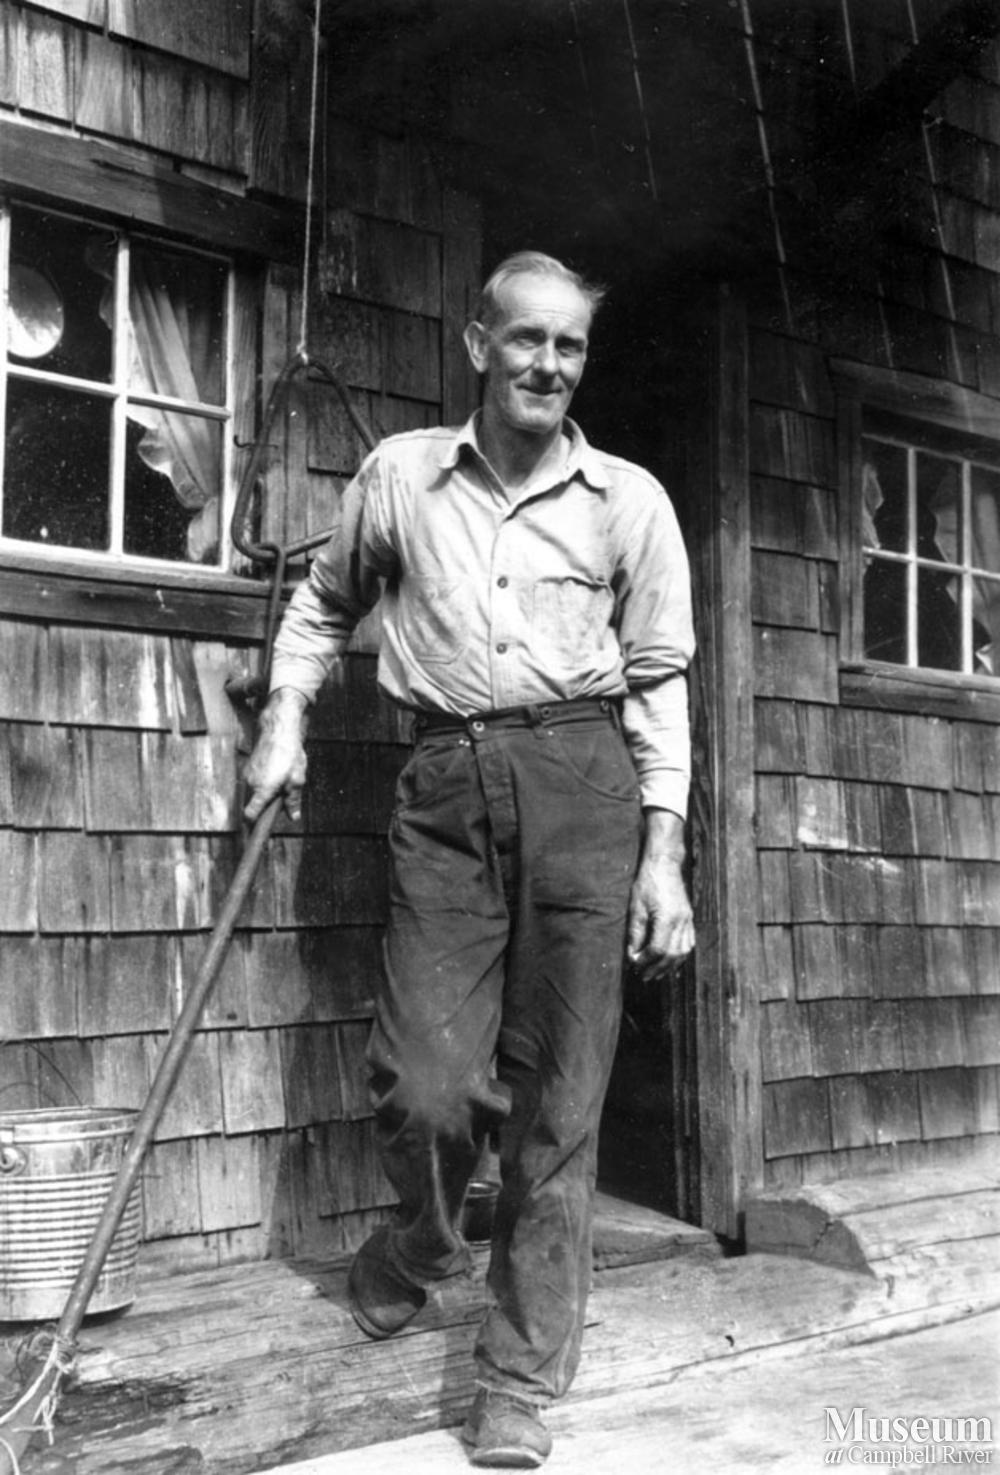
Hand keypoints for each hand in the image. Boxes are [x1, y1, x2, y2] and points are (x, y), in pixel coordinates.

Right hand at [243, 688, 308, 822]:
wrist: (278, 729)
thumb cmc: (289, 753)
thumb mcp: (297, 779)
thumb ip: (293, 800)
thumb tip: (293, 816)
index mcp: (262, 790)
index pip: (249, 815)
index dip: (253, 825)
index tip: (259, 830)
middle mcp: (250, 784)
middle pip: (252, 805)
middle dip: (264, 808)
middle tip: (280, 801)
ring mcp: (247, 775)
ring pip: (252, 794)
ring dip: (263, 795)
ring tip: (280, 783)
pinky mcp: (247, 767)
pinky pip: (252, 783)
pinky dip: (261, 784)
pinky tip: (275, 774)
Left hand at [626, 811, 693, 982]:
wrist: (665, 864)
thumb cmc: (648, 883)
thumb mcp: (636, 907)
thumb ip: (635, 933)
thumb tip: (633, 955)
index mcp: (667, 919)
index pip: (657, 949)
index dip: (645, 961)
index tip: (634, 965)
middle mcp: (681, 922)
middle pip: (671, 955)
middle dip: (657, 968)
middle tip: (643, 977)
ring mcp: (688, 920)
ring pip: (683, 952)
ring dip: (669, 966)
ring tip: (656, 974)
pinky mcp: (689, 918)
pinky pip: (688, 943)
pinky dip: (679, 956)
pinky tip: (670, 961)